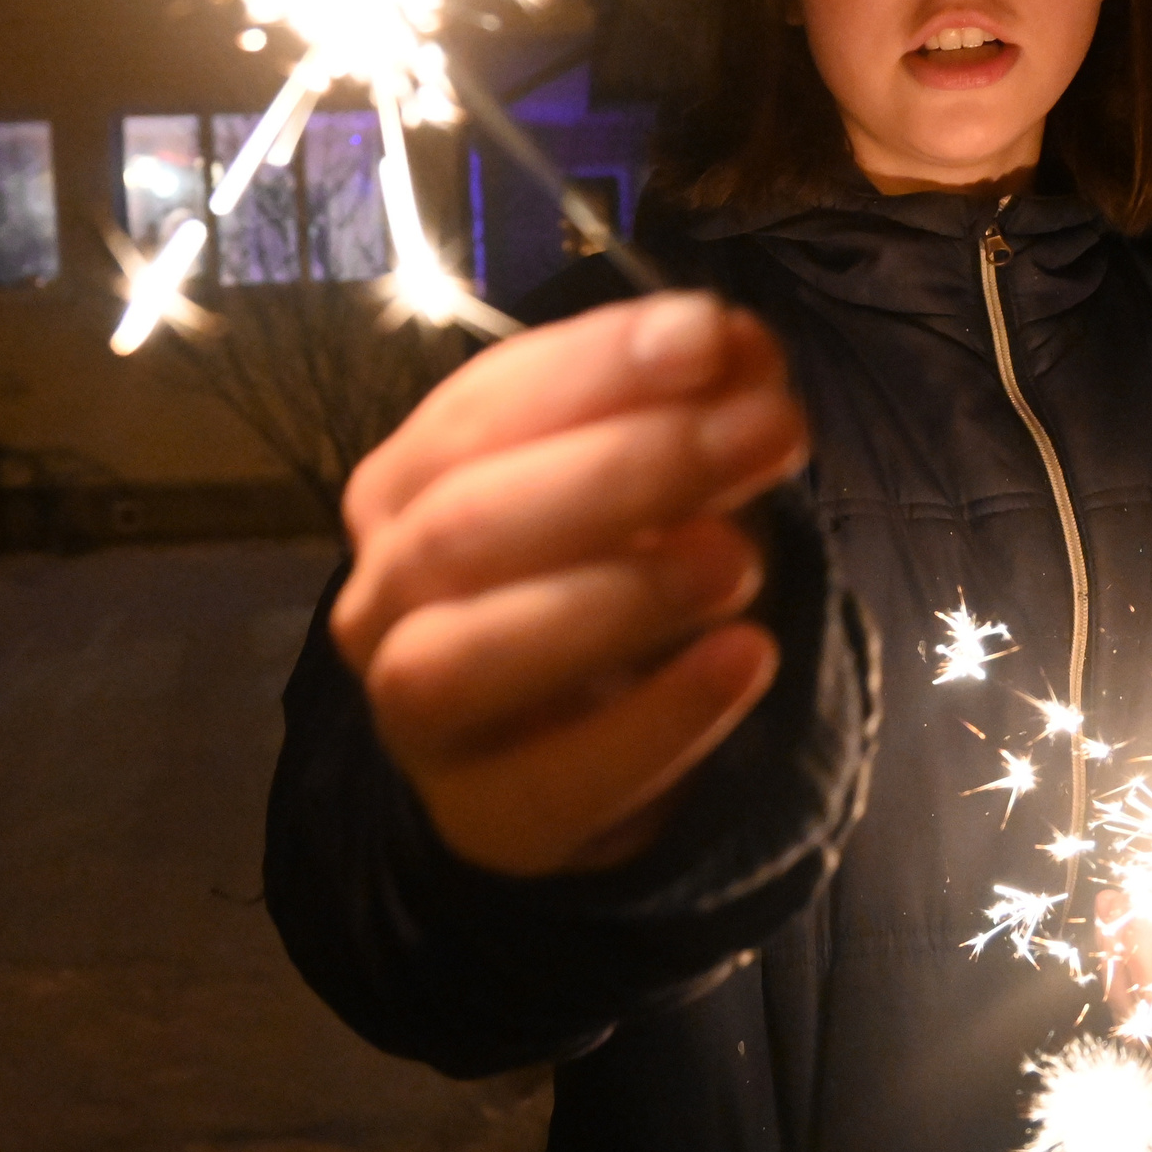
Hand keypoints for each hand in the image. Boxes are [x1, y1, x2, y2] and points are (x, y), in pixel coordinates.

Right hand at [331, 293, 808, 878]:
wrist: (574, 759)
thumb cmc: (604, 587)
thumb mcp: (656, 485)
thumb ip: (689, 411)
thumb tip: (741, 346)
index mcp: (407, 486)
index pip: (475, 411)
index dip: (593, 369)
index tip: (710, 335)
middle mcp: (384, 591)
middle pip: (466, 522)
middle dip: (626, 470)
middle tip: (767, 434)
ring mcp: (410, 713)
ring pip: (466, 655)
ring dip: (615, 597)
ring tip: (740, 561)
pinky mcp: (480, 816)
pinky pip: (554, 777)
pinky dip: (658, 719)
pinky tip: (746, 661)